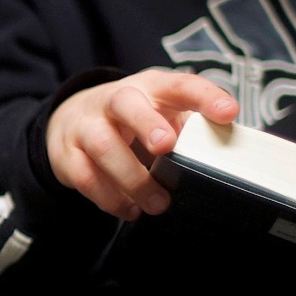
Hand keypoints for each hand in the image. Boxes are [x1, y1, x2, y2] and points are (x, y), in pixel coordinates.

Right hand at [46, 69, 239, 219]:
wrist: (71, 120)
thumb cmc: (132, 120)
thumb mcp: (161, 113)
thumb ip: (190, 130)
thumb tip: (225, 157)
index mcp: (149, 88)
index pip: (180, 84)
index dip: (205, 97)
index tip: (228, 114)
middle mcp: (113, 100)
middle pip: (126, 103)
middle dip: (146, 123)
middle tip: (166, 146)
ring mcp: (85, 126)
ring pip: (104, 146)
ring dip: (133, 179)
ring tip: (157, 204)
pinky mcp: (67, 154)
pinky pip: (85, 177)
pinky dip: (109, 198)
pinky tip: (129, 210)